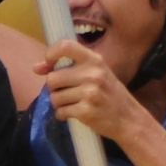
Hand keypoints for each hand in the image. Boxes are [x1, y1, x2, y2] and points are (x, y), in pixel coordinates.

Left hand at [38, 36, 159, 149]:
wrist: (129, 119)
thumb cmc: (110, 94)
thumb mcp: (95, 74)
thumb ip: (68, 67)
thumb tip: (36, 68)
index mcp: (94, 60)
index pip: (65, 46)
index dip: (50, 54)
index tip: (49, 65)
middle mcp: (92, 74)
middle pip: (52, 79)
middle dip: (54, 89)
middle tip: (66, 93)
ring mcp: (90, 93)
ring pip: (54, 97)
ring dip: (59, 103)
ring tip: (72, 104)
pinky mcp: (86, 112)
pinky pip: (60, 112)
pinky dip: (63, 115)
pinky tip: (74, 113)